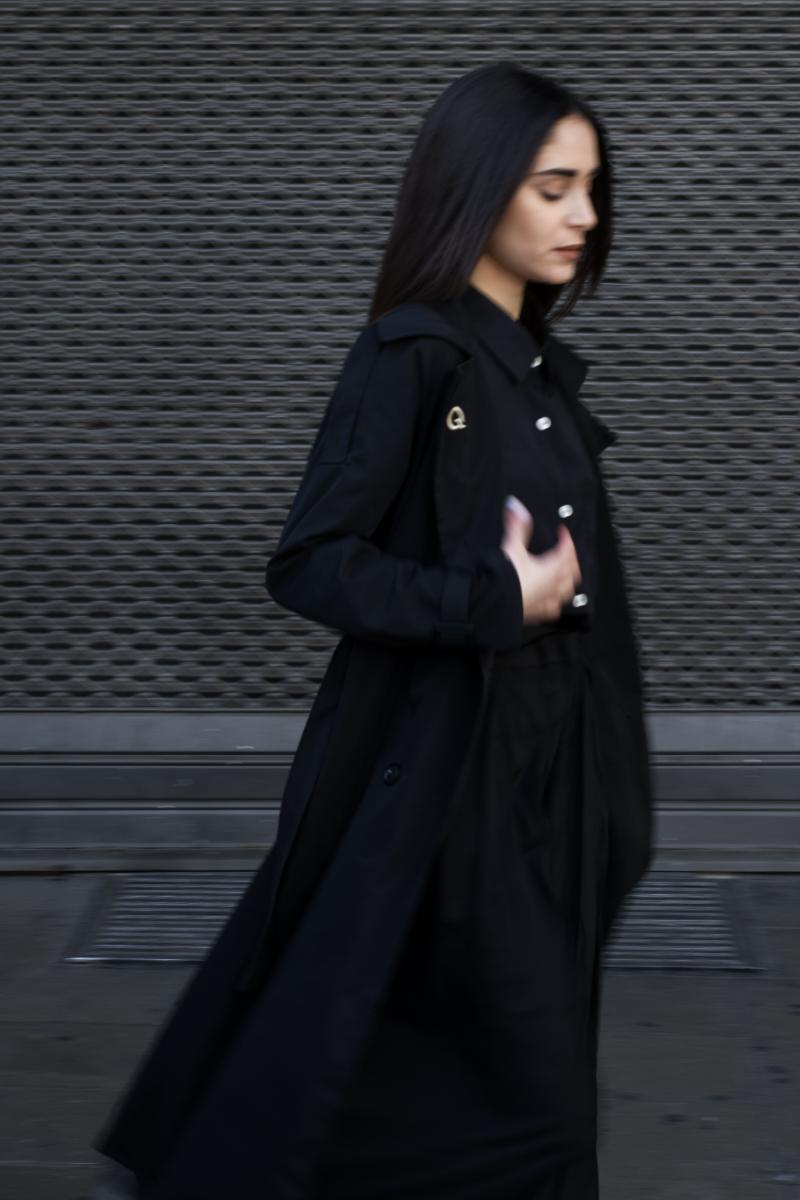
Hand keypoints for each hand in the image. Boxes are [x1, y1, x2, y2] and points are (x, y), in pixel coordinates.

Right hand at [500, 494, 581, 623]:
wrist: (495, 603)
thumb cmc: (507, 578)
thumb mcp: (512, 547)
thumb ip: (516, 527)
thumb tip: (514, 507)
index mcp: (552, 569)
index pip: (566, 551)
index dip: (566, 539)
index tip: (562, 532)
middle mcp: (554, 586)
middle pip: (572, 573)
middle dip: (572, 562)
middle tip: (567, 553)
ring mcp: (547, 601)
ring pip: (567, 593)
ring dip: (567, 583)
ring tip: (564, 578)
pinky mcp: (537, 613)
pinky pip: (552, 609)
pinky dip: (554, 603)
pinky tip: (550, 602)